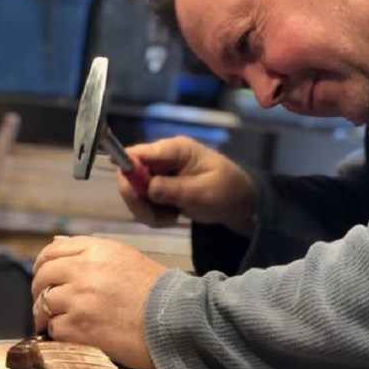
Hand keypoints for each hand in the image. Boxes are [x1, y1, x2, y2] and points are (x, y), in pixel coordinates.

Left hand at [31, 236, 168, 368]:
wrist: (177, 321)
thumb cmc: (158, 293)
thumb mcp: (127, 259)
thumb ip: (91, 252)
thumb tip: (57, 242)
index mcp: (98, 250)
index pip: (53, 250)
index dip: (43, 264)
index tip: (44, 276)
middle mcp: (85, 270)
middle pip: (43, 276)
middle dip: (40, 291)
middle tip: (47, 303)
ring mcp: (79, 299)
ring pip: (43, 304)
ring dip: (48, 315)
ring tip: (63, 322)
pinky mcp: (78, 328)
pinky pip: (54, 329)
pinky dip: (61, 335)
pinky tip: (77, 336)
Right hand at [116, 135, 256, 236]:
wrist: (240, 203)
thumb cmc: (227, 190)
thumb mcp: (203, 192)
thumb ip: (174, 189)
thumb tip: (146, 188)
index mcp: (174, 149)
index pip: (137, 153)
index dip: (128, 172)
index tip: (136, 196)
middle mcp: (162, 159)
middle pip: (128, 176)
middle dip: (138, 200)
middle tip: (157, 218)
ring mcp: (159, 175)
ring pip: (134, 194)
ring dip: (147, 212)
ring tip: (171, 218)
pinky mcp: (159, 190)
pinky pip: (144, 204)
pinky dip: (154, 216)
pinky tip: (172, 218)